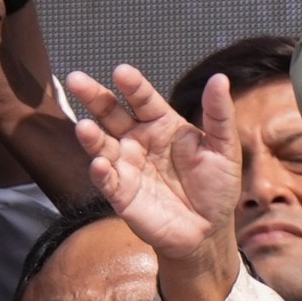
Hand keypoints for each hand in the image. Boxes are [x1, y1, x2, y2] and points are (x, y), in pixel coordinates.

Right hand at [67, 65, 240, 263]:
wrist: (209, 229)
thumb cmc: (216, 185)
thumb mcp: (225, 148)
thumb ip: (219, 115)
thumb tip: (219, 79)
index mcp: (162, 125)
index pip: (143, 100)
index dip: (133, 86)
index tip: (122, 72)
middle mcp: (139, 141)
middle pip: (112, 114)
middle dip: (95, 98)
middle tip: (76, 79)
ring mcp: (127, 166)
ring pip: (102, 145)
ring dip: (91, 136)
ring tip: (84, 127)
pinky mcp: (122, 194)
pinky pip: (107, 181)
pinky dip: (101, 173)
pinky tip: (100, 164)